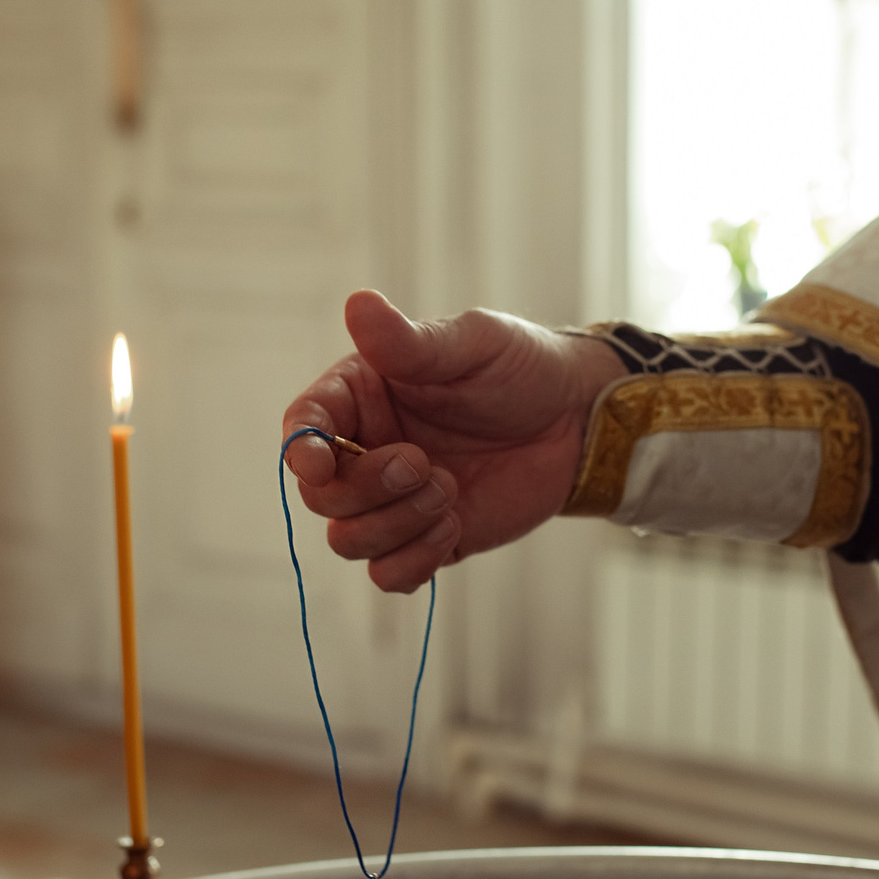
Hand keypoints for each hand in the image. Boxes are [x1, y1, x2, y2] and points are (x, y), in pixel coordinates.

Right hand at [283, 291, 623, 591]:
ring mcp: (394, 502)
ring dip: (395, 524)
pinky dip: (414, 560)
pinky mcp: (425, 540)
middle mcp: (367, 450)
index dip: (302, 449)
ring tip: (449, 490)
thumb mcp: (470, 344)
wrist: (576, 420)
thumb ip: (409, 340)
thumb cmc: (520, 367)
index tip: (320, 464)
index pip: (304, 425)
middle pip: (321, 495)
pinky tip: (455, 524)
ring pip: (348, 540)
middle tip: (423, 464)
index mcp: (361, 395)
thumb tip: (358, 303)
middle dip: (367, 488)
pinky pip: (388, 575)